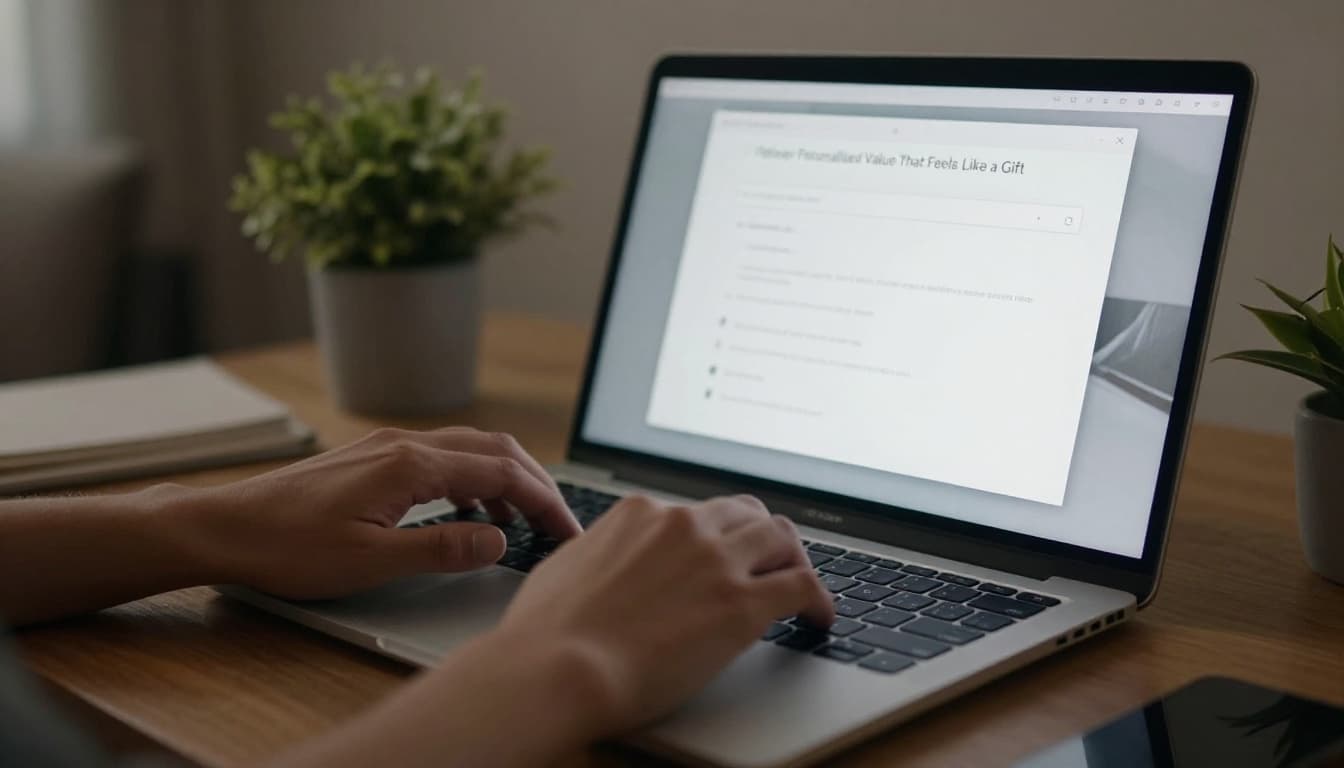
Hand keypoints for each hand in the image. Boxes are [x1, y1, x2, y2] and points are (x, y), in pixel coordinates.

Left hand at [179, 427, 578, 598]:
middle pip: (495, 451)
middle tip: (560, 524)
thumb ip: (441, 550)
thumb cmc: (287, 547)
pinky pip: (443, 458)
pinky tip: (468, 515)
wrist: (224, 528)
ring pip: (470, 450)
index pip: (503, 475)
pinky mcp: (374, 459)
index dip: (546, 503)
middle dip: (537, 484)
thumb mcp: (370, 562)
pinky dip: (473, 481)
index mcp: (412, 466)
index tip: (569, 532)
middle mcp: (405, 445)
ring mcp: (388, 447)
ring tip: (523, 524)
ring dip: (506, 480)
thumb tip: (500, 542)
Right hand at [494, 494, 834, 736]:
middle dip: (761, 538)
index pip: (695, 512)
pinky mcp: (741, 604)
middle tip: (769, 564)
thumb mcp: (565, 568)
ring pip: (781, 537)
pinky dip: (819, 599)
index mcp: (640, 514)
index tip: (720, 555)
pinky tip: (818, 619)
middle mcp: (683, 525)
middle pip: (746, 514)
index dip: (714, 536)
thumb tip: (600, 563)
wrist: (558, 667)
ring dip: (793, 560)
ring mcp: (716, 561)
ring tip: (801, 589)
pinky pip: (802, 586)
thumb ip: (596, 555)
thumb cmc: (546, 633)